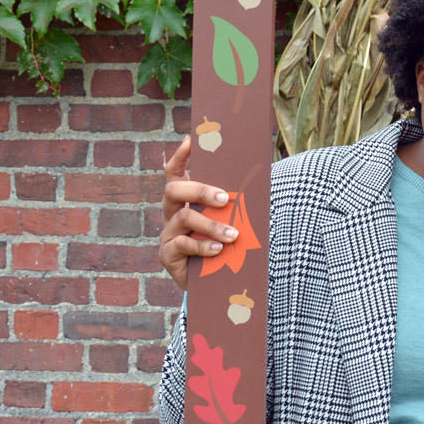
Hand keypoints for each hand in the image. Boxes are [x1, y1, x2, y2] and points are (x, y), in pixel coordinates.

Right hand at [157, 136, 236, 289]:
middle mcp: (172, 213)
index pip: (175, 172)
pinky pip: (182, 244)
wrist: (217, 283)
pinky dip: (202, 246)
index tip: (191, 140)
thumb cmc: (226, 246)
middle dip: (200, 190)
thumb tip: (256, 180)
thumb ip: (233, 204)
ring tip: (233, 234)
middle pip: (173, 189)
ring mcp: (168, 234)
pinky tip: (218, 250)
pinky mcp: (167, 255)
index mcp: (185, 200)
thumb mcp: (230, 221)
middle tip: (225, 199)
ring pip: (183, 217)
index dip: (180, 156)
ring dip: (211, 224)